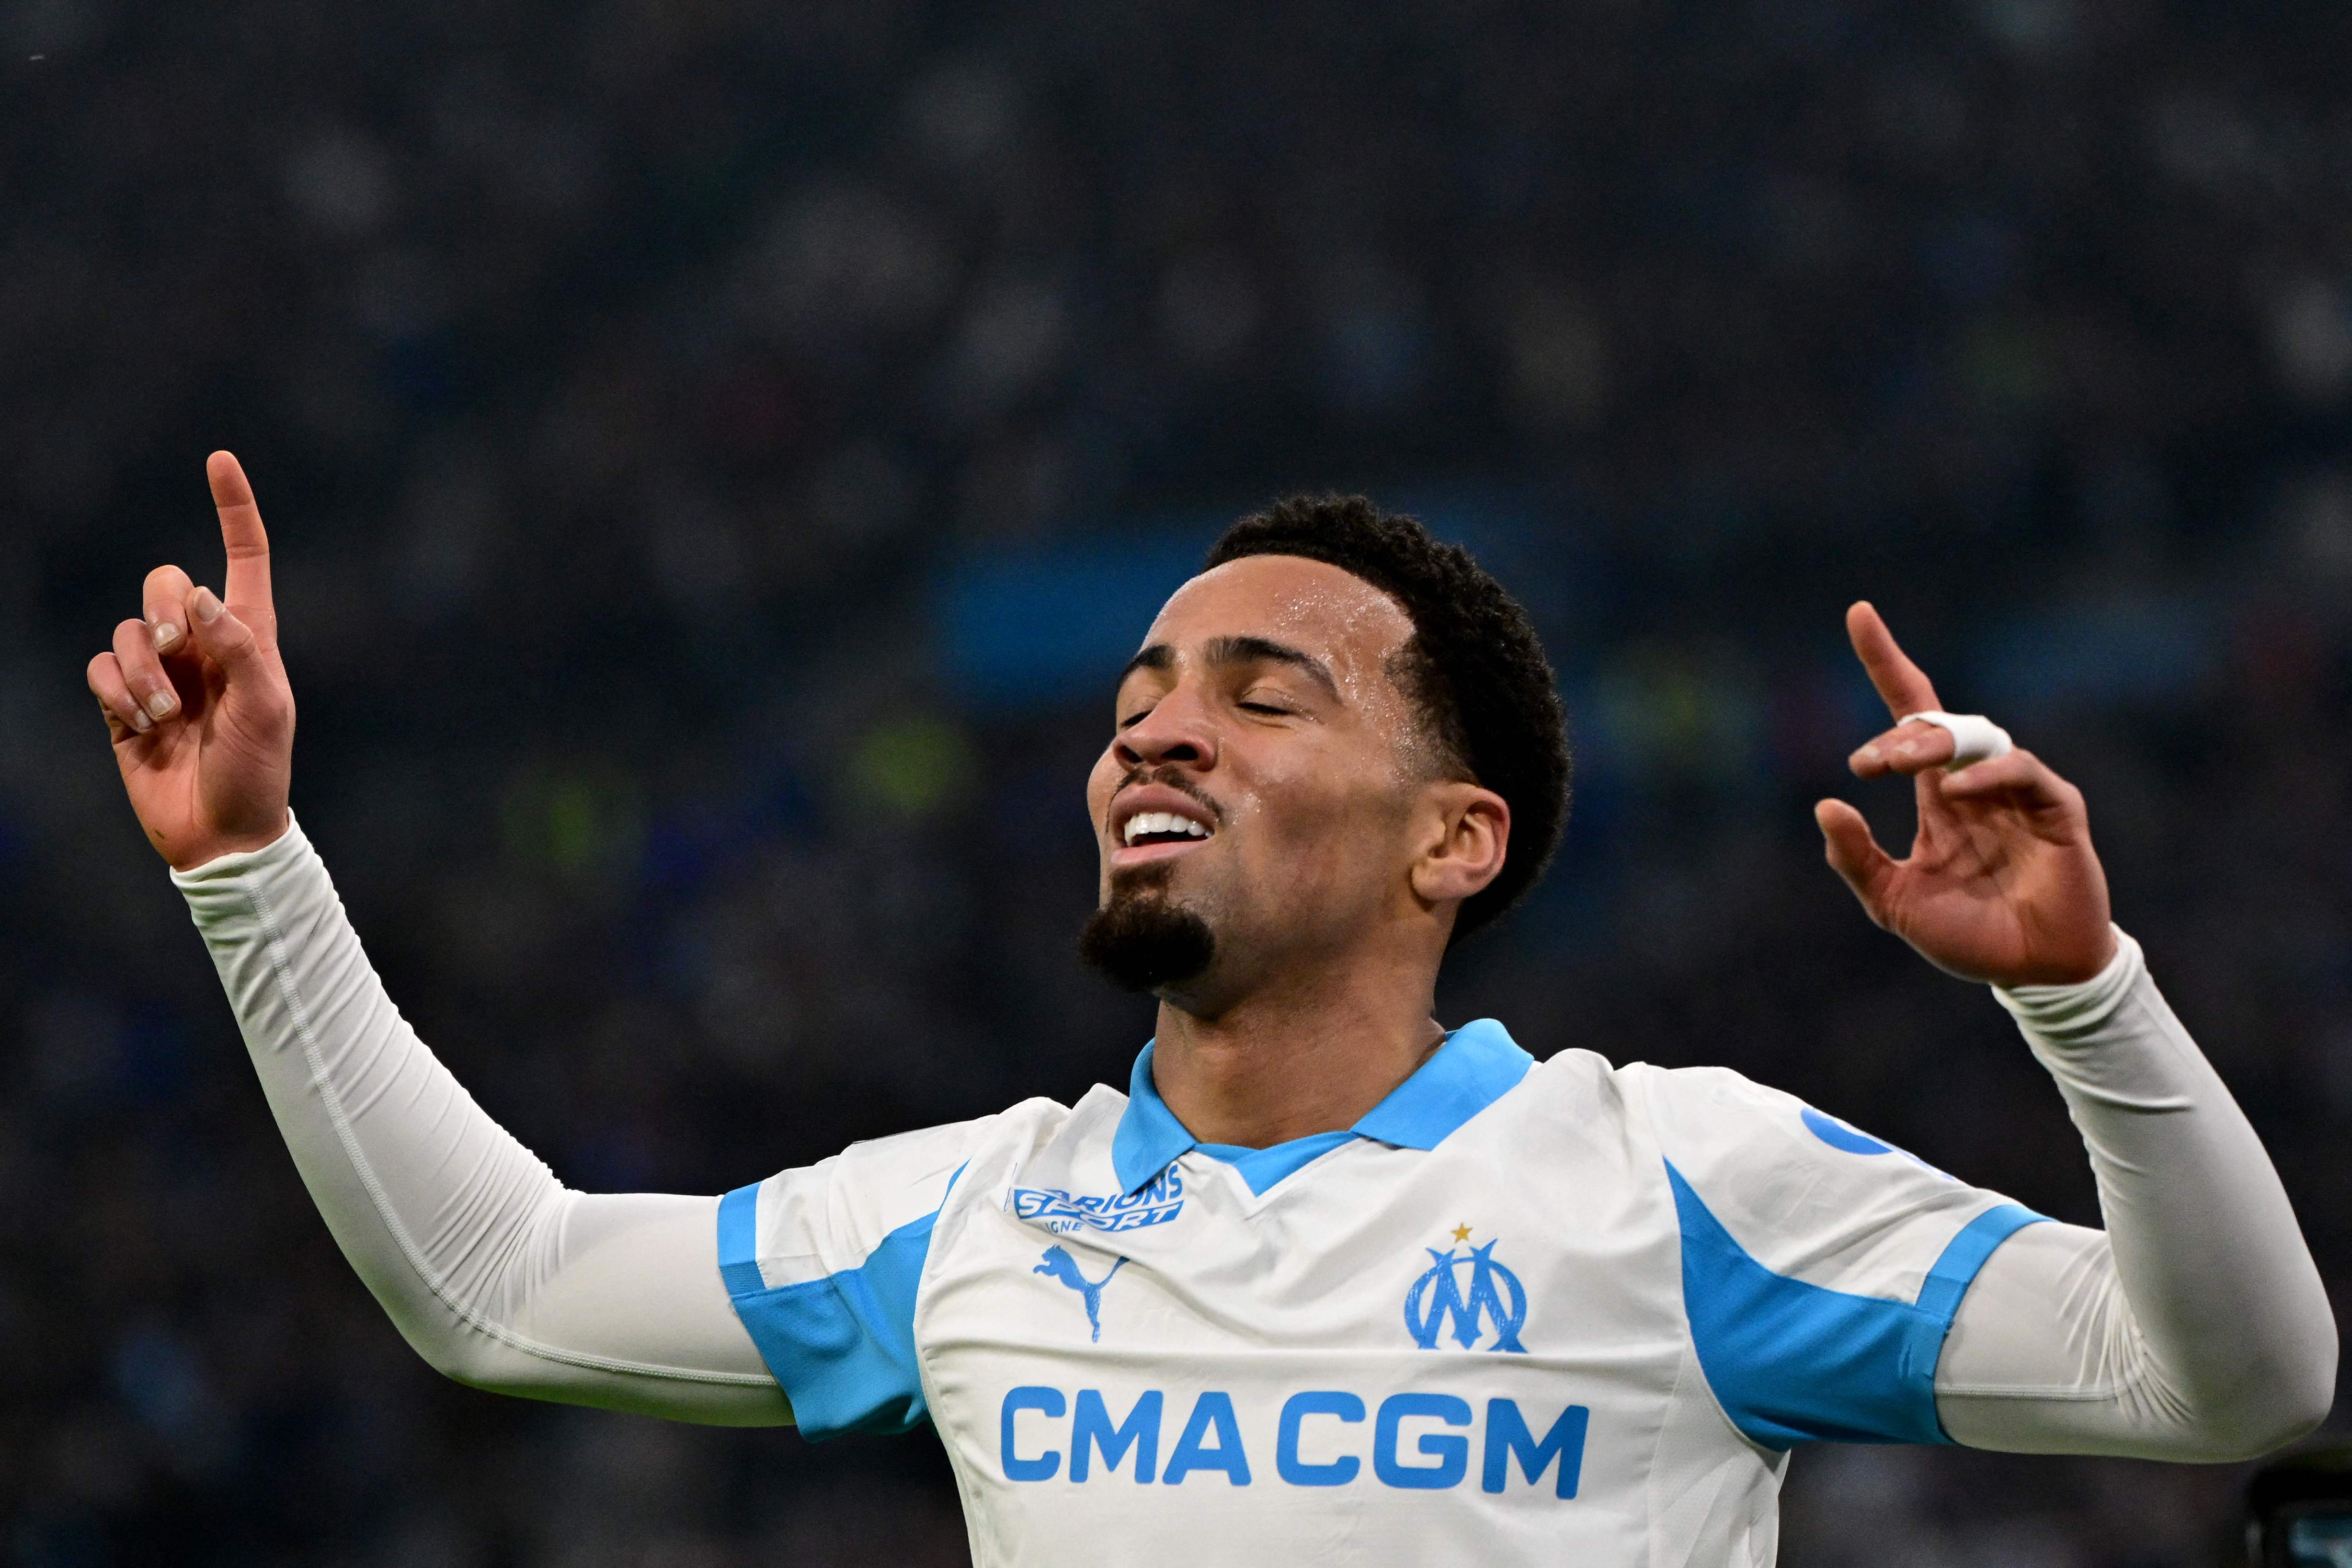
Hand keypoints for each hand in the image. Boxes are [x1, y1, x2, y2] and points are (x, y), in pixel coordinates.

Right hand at [87, 452, 293, 869]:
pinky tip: (139, 725)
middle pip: (165, 584)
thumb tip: (199, 595)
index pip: (243, 559)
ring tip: (163, 713)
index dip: (234, 509)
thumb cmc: (258, 771)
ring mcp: (161, 673)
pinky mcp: (123, 703)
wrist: (222, 831)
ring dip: (138, 669)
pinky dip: (114, 691)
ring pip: (125, 630)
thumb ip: (238, 646)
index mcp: (250, 638)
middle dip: (161, 612)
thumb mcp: (267, 708)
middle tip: (175, 654)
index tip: (219, 459)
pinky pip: (99, 668)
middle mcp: (203, 646)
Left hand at [1813, 601, 2115, 986]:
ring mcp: (2018, 794)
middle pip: (1937, 724)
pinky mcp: (2057, 810)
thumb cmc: (1968, 935)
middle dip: (1902, 734)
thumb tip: (1826, 804)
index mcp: (1939, 797)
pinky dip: (1988, 774)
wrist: (2031, 973)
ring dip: (1935, 744)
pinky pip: (2024, 772)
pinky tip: (1954, 792)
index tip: (1857, 612)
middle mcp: (1976, 785)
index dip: (1886, 661)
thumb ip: (1856, 859)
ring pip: (1978, 738)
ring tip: (1900, 765)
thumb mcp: (1894, 901)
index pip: (1911, 711)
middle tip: (1869, 763)